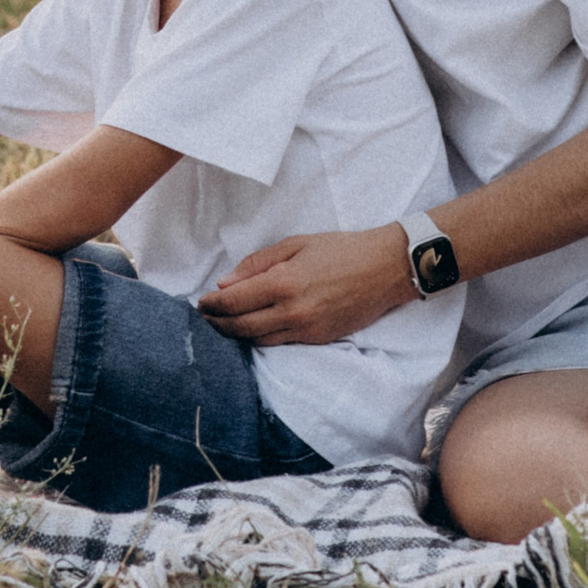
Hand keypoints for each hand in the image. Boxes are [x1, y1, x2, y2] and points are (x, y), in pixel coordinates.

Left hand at [199, 226, 416, 345]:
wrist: (385, 268)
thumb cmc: (341, 249)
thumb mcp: (297, 244)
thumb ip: (258, 264)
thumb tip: (226, 283)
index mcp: (283, 283)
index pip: (233, 302)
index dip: (211, 305)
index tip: (201, 302)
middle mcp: (291, 311)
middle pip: (240, 327)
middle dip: (217, 324)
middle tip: (206, 317)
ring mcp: (306, 329)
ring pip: (258, 340)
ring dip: (237, 334)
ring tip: (225, 324)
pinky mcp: (319, 339)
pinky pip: (281, 343)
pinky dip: (262, 337)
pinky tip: (255, 328)